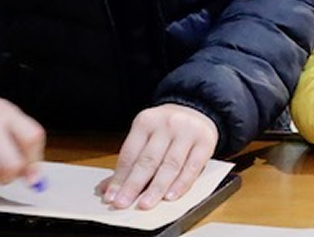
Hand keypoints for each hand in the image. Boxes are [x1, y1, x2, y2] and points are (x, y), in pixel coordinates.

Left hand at [100, 104, 218, 209]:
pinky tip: (170, 196)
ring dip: (156, 188)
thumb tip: (107, 189)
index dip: (120, 177)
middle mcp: (167, 124)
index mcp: (146, 121)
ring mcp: (187, 132)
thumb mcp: (145, 137)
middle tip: (123, 203)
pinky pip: (192, 167)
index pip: (130, 154)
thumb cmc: (166, 129)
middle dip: (134, 184)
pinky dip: (181, 184)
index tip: (112, 196)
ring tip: (145, 204)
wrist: (196, 110)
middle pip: (148, 160)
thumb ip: (129, 162)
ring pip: (170, 165)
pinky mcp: (205, 142)